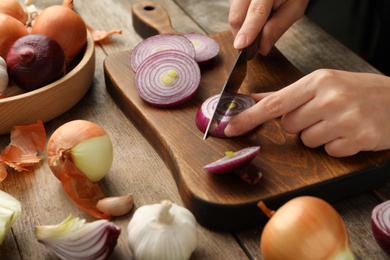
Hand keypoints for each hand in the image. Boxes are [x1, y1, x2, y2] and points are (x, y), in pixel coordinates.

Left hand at [224, 69, 389, 156]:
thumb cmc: (358, 91)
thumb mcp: (323, 83)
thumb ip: (287, 94)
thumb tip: (253, 99)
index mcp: (318, 81)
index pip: (274, 103)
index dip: (249, 117)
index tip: (229, 128)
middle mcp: (329, 98)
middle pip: (288, 126)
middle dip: (298, 124)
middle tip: (320, 114)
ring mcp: (345, 119)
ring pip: (306, 141)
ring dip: (318, 136)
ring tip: (338, 122)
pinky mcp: (358, 139)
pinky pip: (328, 151)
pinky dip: (335, 146)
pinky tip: (349, 133)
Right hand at [228, 0, 308, 54]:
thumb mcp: (294, 7)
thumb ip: (278, 27)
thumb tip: (262, 49)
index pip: (257, 10)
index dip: (248, 29)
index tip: (241, 45)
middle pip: (237, 16)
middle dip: (243, 35)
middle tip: (252, 47)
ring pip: (232, 16)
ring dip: (243, 28)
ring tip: (258, 23)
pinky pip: (232, 13)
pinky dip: (242, 21)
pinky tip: (252, 16)